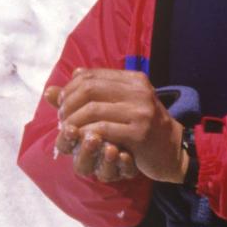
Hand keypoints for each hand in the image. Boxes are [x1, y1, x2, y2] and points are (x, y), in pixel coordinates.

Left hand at [45, 69, 188, 183]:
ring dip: (74, 121)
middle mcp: (138, 90)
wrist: (174, 151)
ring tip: (69, 131)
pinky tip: (81, 139)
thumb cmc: (143, 128)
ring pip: (92, 109)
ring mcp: (140, 111)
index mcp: (133, 79)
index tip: (61, 104)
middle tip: (62, 119)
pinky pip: (102, 129)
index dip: (69, 89)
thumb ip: (89, 96)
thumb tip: (52, 89)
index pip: (90, 75)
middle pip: (88, 88)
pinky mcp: (139, 133)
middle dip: (68, 104)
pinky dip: (86, 134)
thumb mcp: (120, 106)